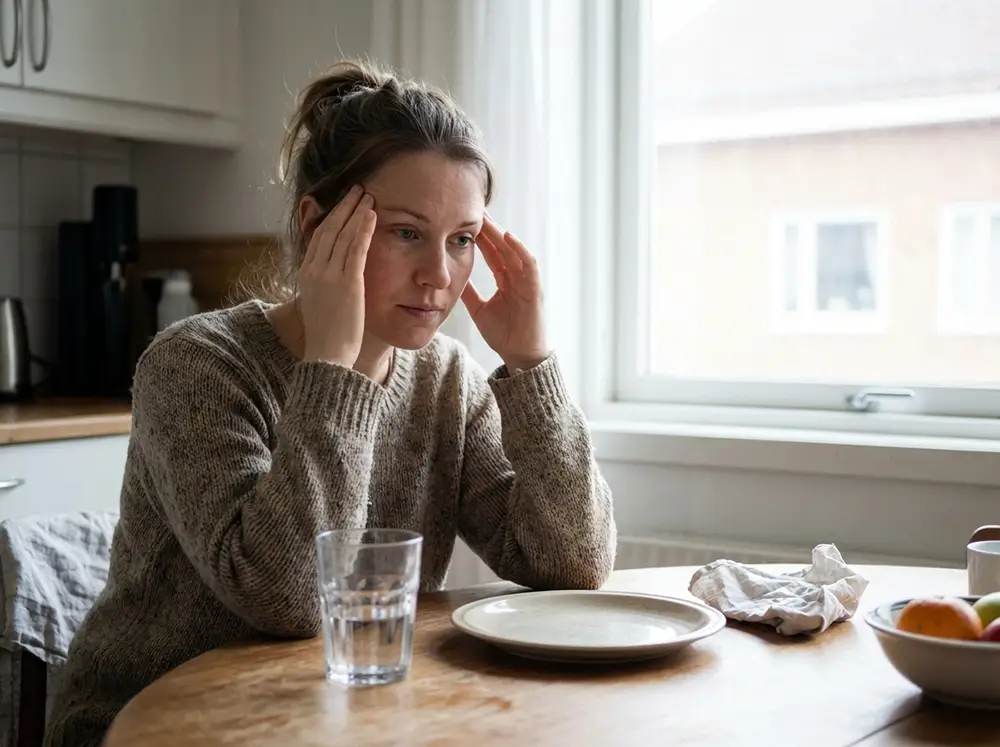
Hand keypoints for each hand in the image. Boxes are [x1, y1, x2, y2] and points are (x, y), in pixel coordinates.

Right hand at [298, 185, 375, 366]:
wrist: (327, 357)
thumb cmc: (328, 337)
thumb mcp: (321, 304)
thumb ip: (327, 286)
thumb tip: (336, 278)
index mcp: (306, 274)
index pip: (318, 237)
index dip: (331, 217)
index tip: (343, 204)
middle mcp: (314, 271)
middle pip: (329, 229)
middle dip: (344, 207)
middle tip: (357, 189)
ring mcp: (329, 276)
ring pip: (343, 234)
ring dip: (356, 212)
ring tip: (368, 195)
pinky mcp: (347, 283)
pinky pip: (356, 249)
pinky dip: (363, 229)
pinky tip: (372, 215)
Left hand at [461, 216, 548, 371]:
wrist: (520, 356)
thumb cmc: (504, 335)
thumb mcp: (479, 310)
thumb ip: (469, 293)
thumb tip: (452, 278)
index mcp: (506, 280)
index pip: (493, 253)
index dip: (481, 238)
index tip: (466, 222)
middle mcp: (517, 277)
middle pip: (503, 248)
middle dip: (490, 229)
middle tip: (475, 211)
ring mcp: (527, 282)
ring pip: (514, 251)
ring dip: (501, 235)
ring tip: (487, 219)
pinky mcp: (535, 289)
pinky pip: (529, 264)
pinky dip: (520, 249)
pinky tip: (507, 237)